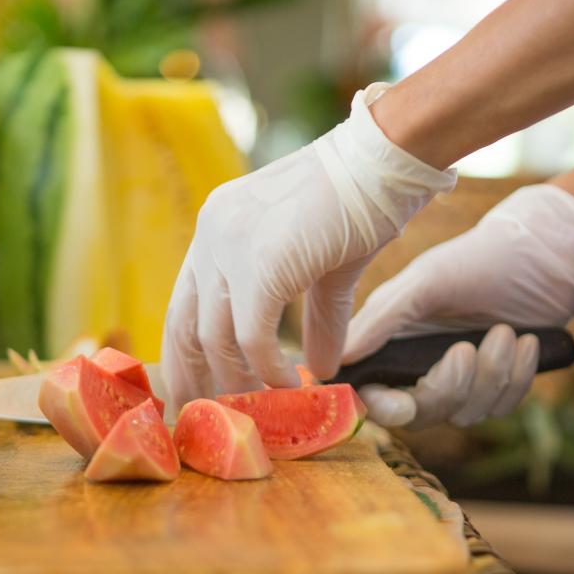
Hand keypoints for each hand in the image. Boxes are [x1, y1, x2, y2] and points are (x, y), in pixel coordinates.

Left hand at [161, 83, 455, 408]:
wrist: (388, 156)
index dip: (186, 354)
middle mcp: (212, 234)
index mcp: (218, 228)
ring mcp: (231, 244)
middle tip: (212, 417)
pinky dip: (266, 367)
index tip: (195, 392)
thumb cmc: (363, 202)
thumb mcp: (327, 268)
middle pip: (185, 324)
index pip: (185, 303)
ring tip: (261, 406)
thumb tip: (322, 368)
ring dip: (236, 380)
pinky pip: (250, 335)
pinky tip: (286, 382)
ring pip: (215, 336)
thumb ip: (316, 317)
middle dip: (195, 378)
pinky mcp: (260, 261)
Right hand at [342, 184, 573, 427]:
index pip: (368, 392)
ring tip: (506, 331)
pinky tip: (526, 342)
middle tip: (466, 349)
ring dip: (490, 376)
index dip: (381, 406)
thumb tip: (338, 359)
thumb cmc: (480, 259)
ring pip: (463, 414)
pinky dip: (516, 378)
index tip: (404, 402)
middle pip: (418, 413)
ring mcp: (457, 378)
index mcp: (388, 339)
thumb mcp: (426, 282)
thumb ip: (380, 321)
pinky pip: (500, 407)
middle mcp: (415, 364)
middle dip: (447, 388)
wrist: (549, 254)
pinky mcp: (494, 385)